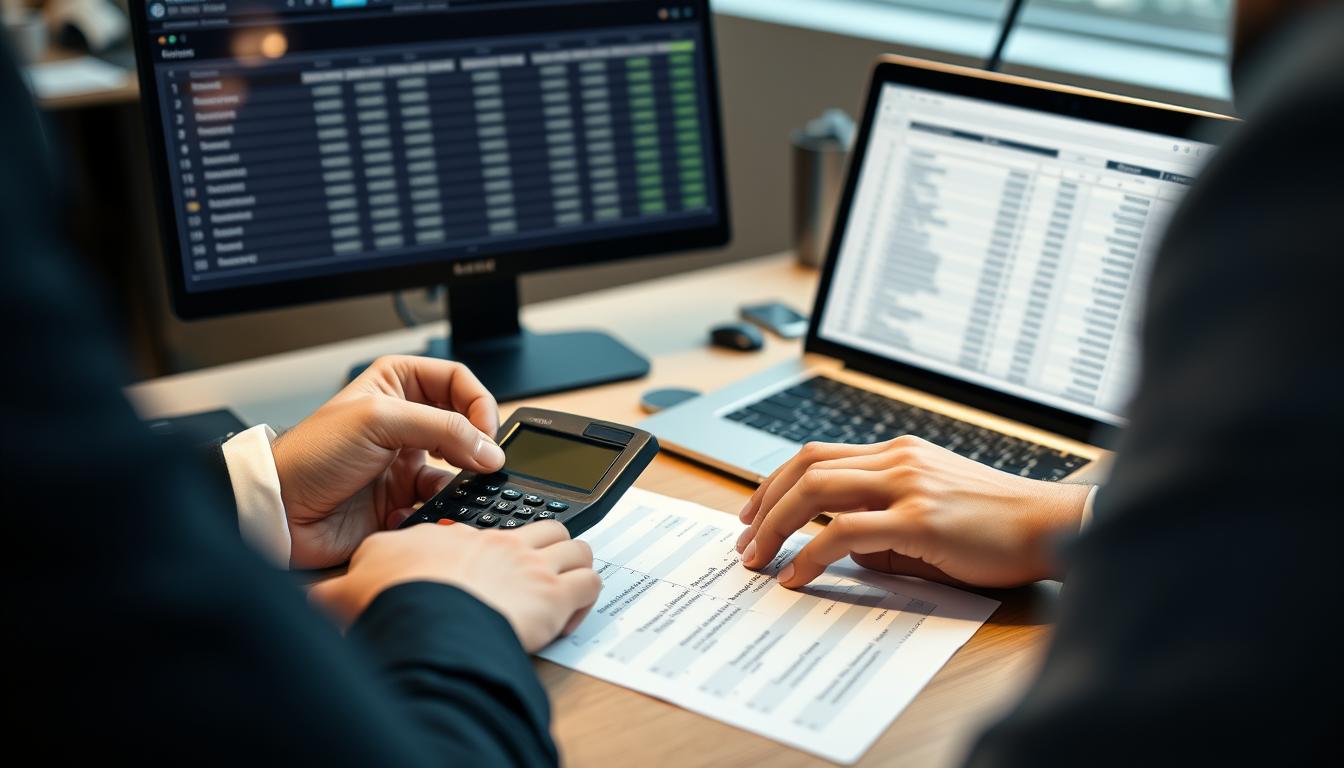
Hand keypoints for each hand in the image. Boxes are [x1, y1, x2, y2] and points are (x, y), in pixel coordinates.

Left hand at [271, 355, 504, 568]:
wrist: (280, 512)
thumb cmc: (310, 455)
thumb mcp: (380, 421)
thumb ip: (443, 428)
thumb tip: (489, 449)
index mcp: (396, 383)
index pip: (458, 380)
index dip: (478, 402)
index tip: (485, 430)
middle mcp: (405, 420)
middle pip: (465, 422)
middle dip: (477, 442)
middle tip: (482, 459)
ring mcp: (405, 460)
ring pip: (459, 466)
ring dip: (461, 479)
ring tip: (457, 487)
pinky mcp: (403, 498)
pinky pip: (439, 501)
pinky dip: (436, 507)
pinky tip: (415, 508)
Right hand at [309, 520, 602, 650]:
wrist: (427, 615)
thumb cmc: (395, 601)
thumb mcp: (351, 586)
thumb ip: (337, 588)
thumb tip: (313, 596)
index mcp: (450, 537)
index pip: (476, 530)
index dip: (482, 547)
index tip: (477, 563)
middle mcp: (494, 542)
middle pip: (537, 526)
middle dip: (542, 544)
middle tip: (533, 569)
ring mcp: (528, 563)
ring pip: (572, 545)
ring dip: (571, 564)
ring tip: (561, 584)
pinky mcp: (555, 591)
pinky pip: (589, 583)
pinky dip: (587, 594)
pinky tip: (572, 610)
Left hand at [735, 436, 1090, 588]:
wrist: (1050, 526)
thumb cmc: (996, 526)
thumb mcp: (929, 512)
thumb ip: (882, 521)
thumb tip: (835, 547)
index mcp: (898, 451)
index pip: (817, 455)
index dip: (775, 482)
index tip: (753, 512)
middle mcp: (898, 458)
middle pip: (805, 467)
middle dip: (761, 505)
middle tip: (743, 541)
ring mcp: (907, 484)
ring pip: (815, 491)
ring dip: (774, 527)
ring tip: (757, 559)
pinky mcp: (918, 518)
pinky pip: (843, 531)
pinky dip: (810, 553)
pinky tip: (797, 575)